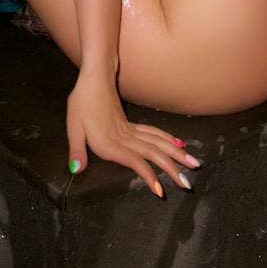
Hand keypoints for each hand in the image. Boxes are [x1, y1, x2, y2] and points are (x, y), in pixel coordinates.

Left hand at [66, 73, 199, 198]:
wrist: (94, 77)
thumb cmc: (81, 101)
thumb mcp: (73, 126)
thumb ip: (76, 149)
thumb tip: (76, 169)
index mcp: (109, 142)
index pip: (134, 161)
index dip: (148, 175)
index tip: (161, 190)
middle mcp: (124, 138)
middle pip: (153, 153)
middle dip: (172, 169)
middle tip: (188, 183)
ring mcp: (130, 130)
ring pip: (158, 143)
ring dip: (176, 155)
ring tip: (194, 164)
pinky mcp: (132, 124)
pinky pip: (154, 133)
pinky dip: (168, 140)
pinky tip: (179, 145)